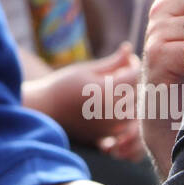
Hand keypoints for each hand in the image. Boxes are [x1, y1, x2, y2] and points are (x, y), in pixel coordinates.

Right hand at [21, 43, 144, 160]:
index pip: (134, 74)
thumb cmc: (63, 85)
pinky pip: (128, 125)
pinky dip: (125, 113)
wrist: (45, 110)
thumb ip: (112, 62)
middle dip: (132, 79)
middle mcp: (112, 110)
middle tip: (120, 71)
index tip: (126, 57)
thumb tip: (128, 48)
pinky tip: (113, 104)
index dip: (132, 63)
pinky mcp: (107, 136)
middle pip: (137, 91)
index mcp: (107, 90)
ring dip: (131, 98)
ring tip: (117, 88)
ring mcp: (111, 125)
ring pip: (136, 109)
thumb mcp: (87, 70)